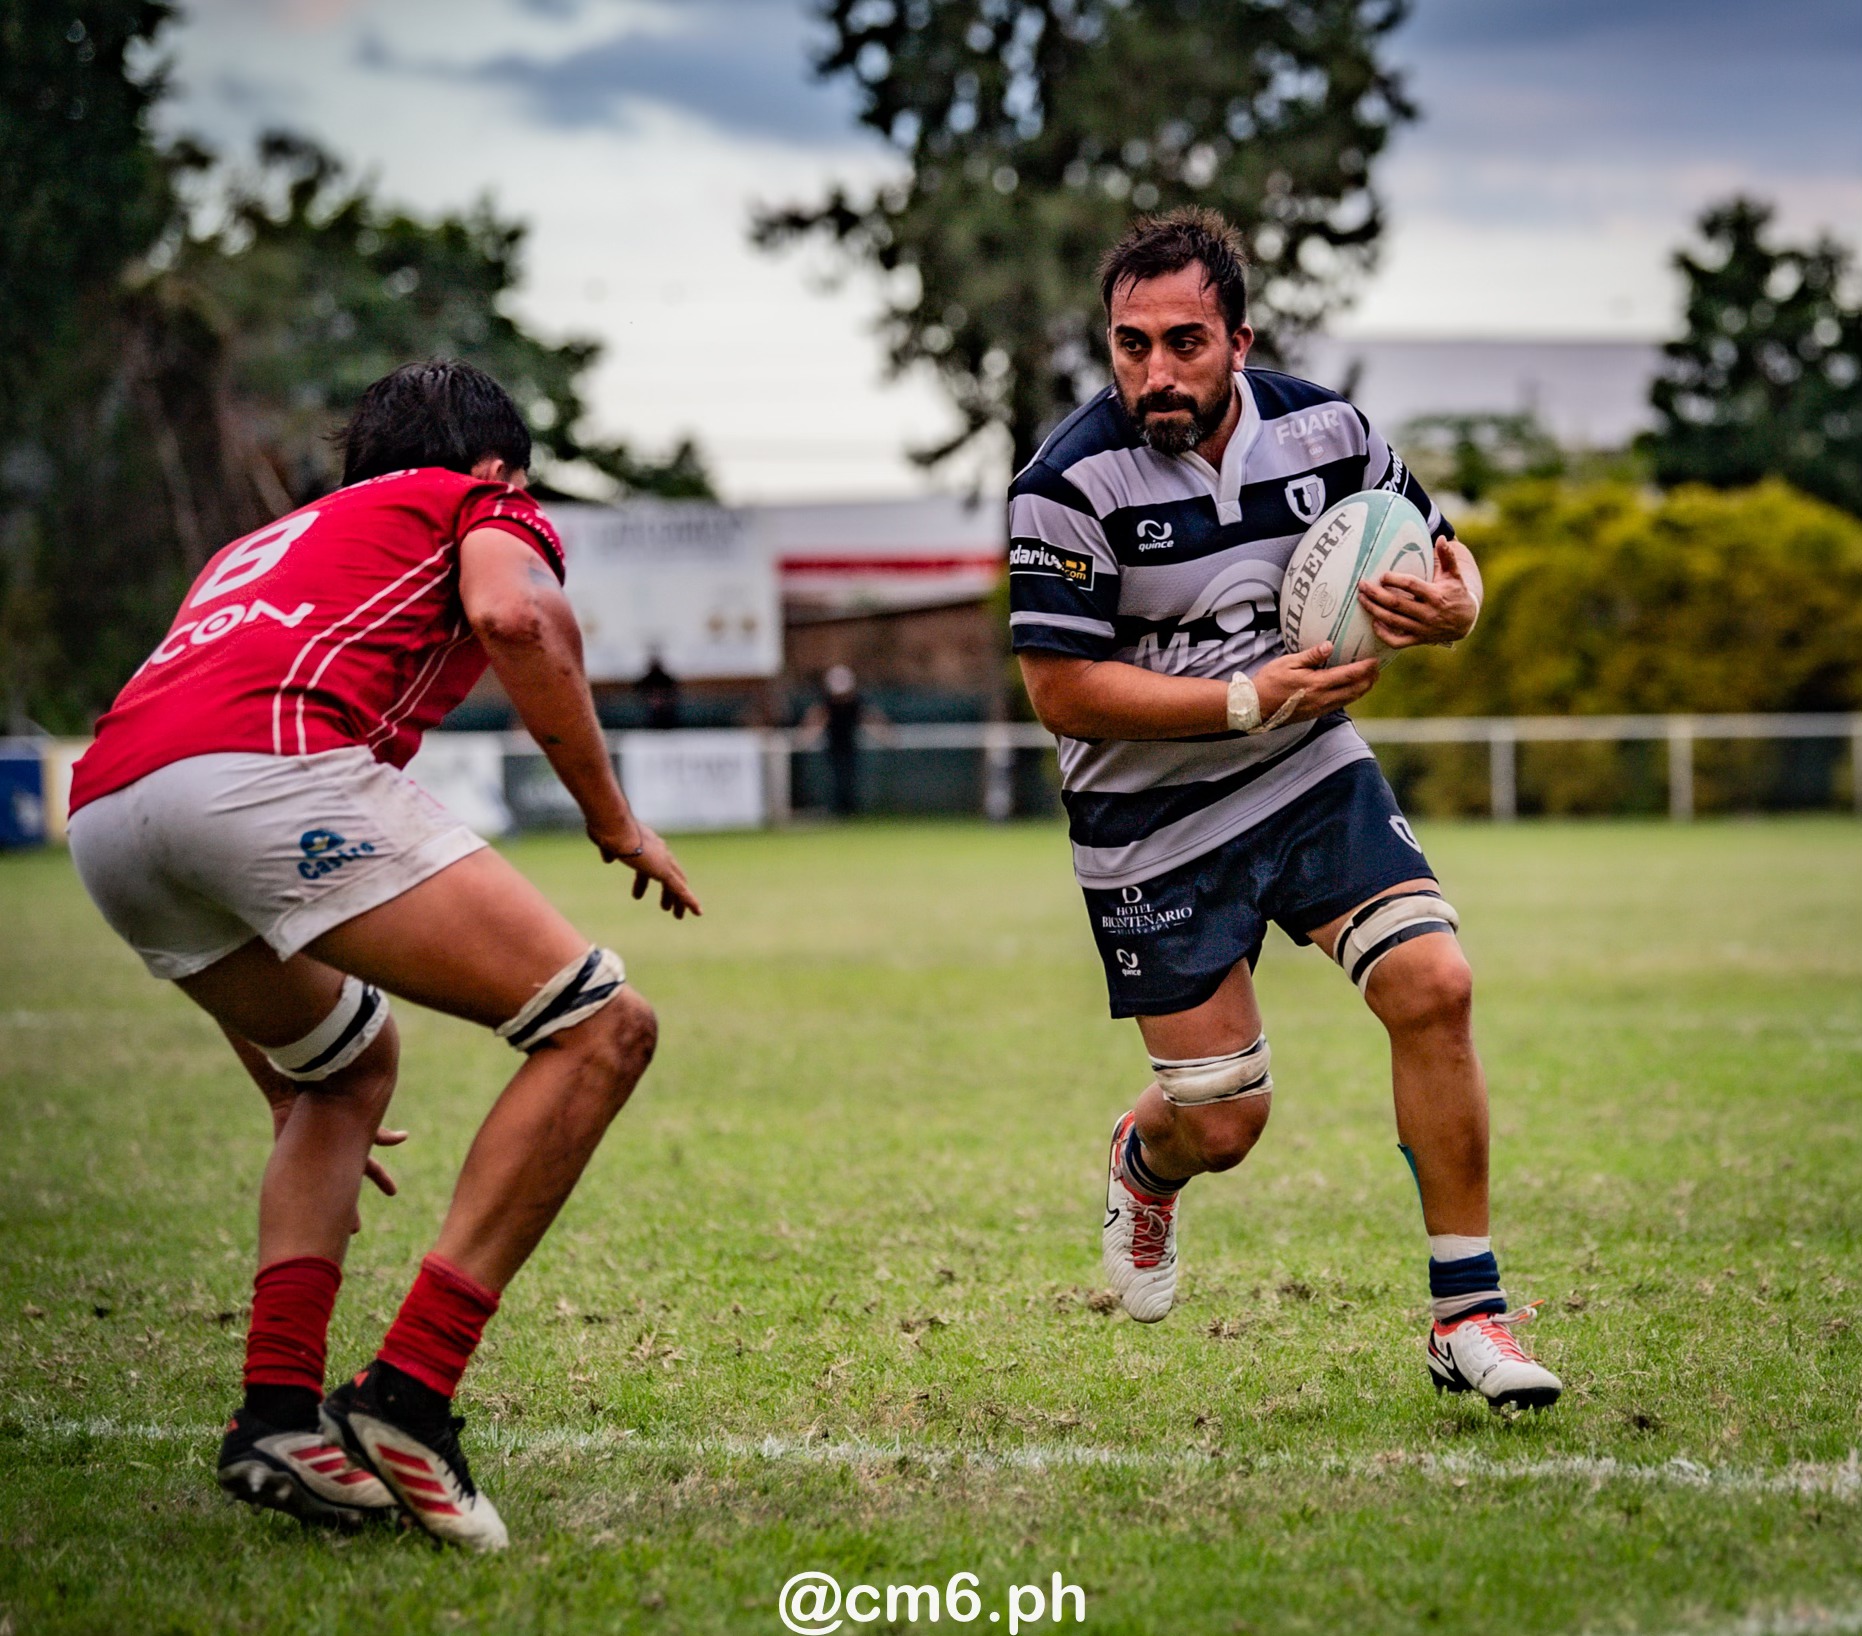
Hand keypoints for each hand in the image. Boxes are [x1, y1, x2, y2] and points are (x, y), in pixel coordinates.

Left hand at [265, 1096, 405, 1234]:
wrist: (306, 1089)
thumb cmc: (337, 1100)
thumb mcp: (361, 1121)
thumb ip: (380, 1135)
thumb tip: (405, 1138)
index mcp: (351, 1144)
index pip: (370, 1168)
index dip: (382, 1181)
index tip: (393, 1193)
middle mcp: (332, 1154)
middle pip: (342, 1188)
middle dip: (349, 1208)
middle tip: (354, 1230)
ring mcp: (312, 1158)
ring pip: (317, 1192)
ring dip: (322, 1211)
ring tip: (324, 1231)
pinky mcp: (290, 1158)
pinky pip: (294, 1186)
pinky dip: (297, 1201)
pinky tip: (295, 1216)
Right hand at [591, 819, 702, 918]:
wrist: (614, 828)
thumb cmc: (607, 832)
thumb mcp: (606, 843)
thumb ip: (609, 851)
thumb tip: (608, 859)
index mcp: (646, 844)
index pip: (649, 865)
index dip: (644, 880)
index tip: (637, 894)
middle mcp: (659, 851)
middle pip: (669, 874)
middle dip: (668, 891)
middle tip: (664, 906)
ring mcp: (663, 861)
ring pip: (677, 884)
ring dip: (677, 901)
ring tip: (678, 916)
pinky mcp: (664, 871)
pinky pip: (680, 889)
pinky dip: (689, 901)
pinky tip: (697, 912)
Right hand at [1252, 641, 1381, 723]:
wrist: (1255, 707)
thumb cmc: (1268, 682)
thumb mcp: (1287, 663)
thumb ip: (1311, 655)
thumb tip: (1329, 645)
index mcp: (1317, 684)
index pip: (1349, 675)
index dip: (1365, 668)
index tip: (1375, 660)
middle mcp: (1322, 698)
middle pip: (1355, 690)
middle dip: (1369, 680)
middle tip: (1377, 669)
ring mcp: (1320, 708)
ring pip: (1349, 699)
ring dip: (1362, 689)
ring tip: (1369, 680)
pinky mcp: (1315, 714)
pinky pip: (1339, 705)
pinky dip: (1350, 696)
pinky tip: (1350, 690)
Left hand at [1356, 538, 1479, 647]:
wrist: (1466, 622)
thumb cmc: (1456, 594)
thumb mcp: (1454, 575)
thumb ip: (1448, 557)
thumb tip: (1442, 539)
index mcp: (1436, 595)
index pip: (1411, 586)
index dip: (1395, 580)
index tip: (1383, 575)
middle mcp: (1428, 613)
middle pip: (1397, 604)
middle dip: (1376, 594)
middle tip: (1362, 585)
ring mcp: (1422, 628)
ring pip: (1393, 621)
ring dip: (1374, 610)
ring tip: (1361, 599)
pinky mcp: (1418, 640)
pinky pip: (1396, 641)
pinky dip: (1383, 634)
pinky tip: (1373, 622)